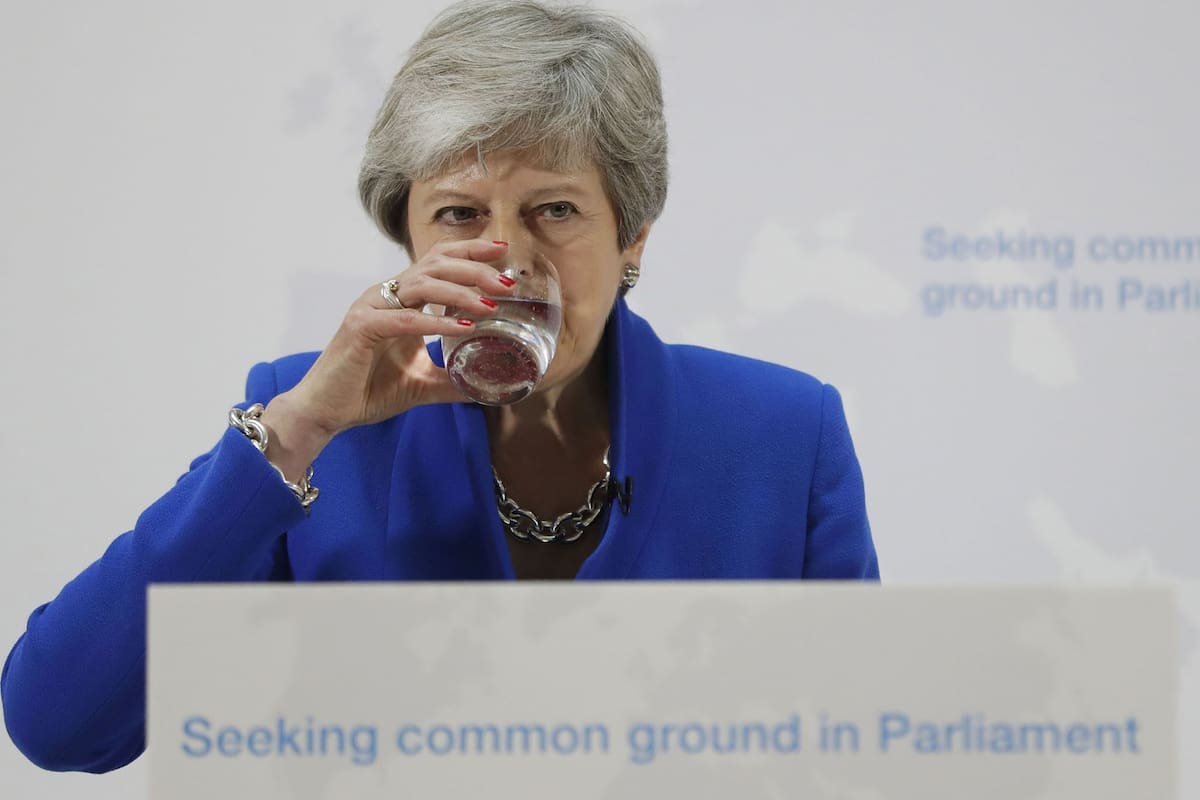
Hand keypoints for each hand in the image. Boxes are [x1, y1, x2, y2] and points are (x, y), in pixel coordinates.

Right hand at [258, 239, 514, 477]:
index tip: (502, 251)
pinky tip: (462, 326)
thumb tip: (488, 386)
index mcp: (400, 300)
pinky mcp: (360, 327)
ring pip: (420, 284)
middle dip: (474, 269)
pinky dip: (433, 321)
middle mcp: (386, 295)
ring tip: (489, 304)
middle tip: (507, 283)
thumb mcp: (423, 383)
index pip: (437, 262)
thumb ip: (453, 379)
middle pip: (434, 265)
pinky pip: (402, 319)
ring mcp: (371, 308)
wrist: (326, 412)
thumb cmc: (368, 391)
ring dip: (459, 292)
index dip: (468, 251)